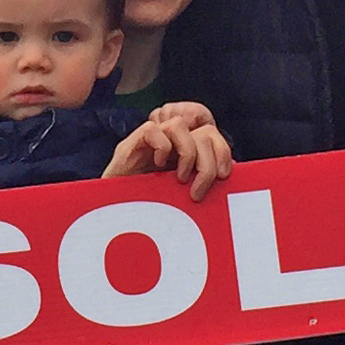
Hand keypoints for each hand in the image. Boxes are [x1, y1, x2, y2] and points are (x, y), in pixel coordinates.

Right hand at [102, 103, 233, 198]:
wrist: (112, 218)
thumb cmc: (149, 210)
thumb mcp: (184, 198)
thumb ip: (203, 184)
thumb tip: (232, 178)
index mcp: (185, 153)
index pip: (211, 134)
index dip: (223, 150)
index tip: (223, 176)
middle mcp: (170, 144)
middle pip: (201, 131)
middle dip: (207, 161)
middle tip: (198, 188)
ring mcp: (150, 143)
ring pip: (178, 125)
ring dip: (186, 153)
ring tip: (180, 178)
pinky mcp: (130, 146)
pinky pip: (152, 130)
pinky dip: (161, 148)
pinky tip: (158, 168)